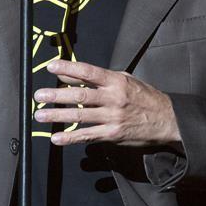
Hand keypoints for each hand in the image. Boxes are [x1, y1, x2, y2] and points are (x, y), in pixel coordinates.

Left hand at [33, 60, 181, 146]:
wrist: (166, 119)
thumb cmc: (143, 97)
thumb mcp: (123, 80)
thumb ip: (96, 78)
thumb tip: (68, 75)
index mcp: (116, 81)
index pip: (88, 72)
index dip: (68, 68)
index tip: (51, 67)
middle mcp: (114, 99)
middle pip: (81, 96)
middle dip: (57, 96)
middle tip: (39, 96)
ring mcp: (113, 118)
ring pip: (80, 116)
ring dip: (58, 116)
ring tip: (40, 116)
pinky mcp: (112, 135)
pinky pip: (88, 136)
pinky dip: (71, 138)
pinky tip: (57, 138)